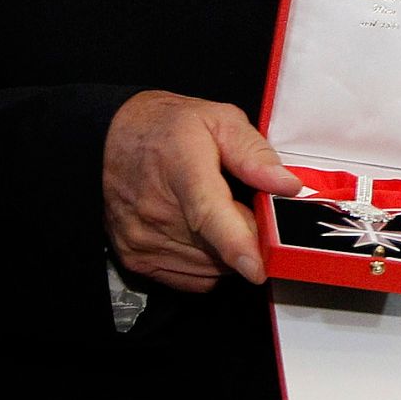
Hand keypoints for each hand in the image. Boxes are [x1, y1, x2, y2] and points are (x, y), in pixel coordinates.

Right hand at [102, 90, 300, 291]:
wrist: (113, 139)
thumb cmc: (170, 128)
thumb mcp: (220, 120)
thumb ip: (255, 154)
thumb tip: (287, 185)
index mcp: (183, 168)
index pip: (208, 214)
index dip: (236, 244)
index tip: (256, 267)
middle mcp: (157, 210)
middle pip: (220, 247)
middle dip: (247, 234)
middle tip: (244, 205)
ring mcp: (143, 239)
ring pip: (210, 268)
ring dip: (227, 252)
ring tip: (218, 213)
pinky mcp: (136, 259)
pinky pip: (192, 279)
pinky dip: (209, 264)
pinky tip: (203, 234)